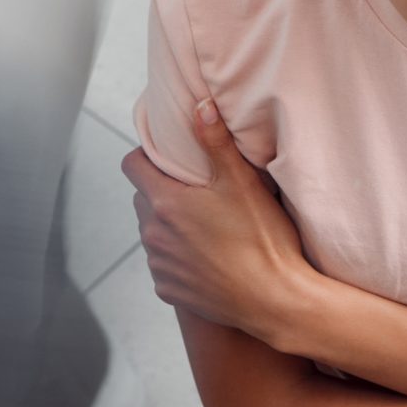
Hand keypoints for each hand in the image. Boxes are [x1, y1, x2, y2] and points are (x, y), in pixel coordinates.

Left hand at [122, 101, 315, 344]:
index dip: (147, 156)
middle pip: (144, 199)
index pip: (132, 165)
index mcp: (165, 202)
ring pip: (154, 234)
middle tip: (198, 192)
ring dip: (171, 227)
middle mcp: (153, 234)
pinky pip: (165, 266)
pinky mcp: (169, 291)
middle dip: (163, 192)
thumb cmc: (262, 239)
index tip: (170, 157)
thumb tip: (200, 106)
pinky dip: (179, 259)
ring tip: (208, 228)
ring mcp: (159, 266)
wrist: (275, 299)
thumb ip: (216, 142)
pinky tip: (210, 258)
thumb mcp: (242, 182)